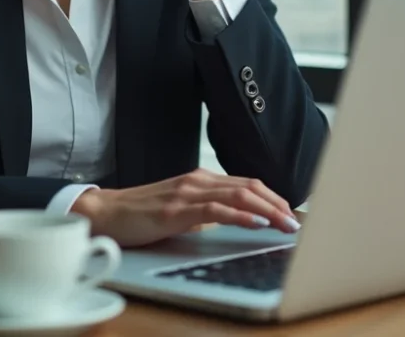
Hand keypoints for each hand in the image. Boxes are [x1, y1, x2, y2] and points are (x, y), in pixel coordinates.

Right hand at [70, 168, 301, 247]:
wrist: (106, 213)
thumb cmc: (142, 214)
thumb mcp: (182, 211)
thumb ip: (207, 213)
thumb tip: (236, 222)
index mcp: (200, 180)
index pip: (247, 183)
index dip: (274, 197)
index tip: (292, 213)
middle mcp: (197, 180)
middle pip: (249, 186)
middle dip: (278, 203)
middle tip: (297, 222)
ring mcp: (186, 192)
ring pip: (237, 194)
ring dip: (267, 209)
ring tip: (286, 223)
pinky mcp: (175, 209)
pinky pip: (214, 209)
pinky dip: (239, 215)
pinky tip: (256, 222)